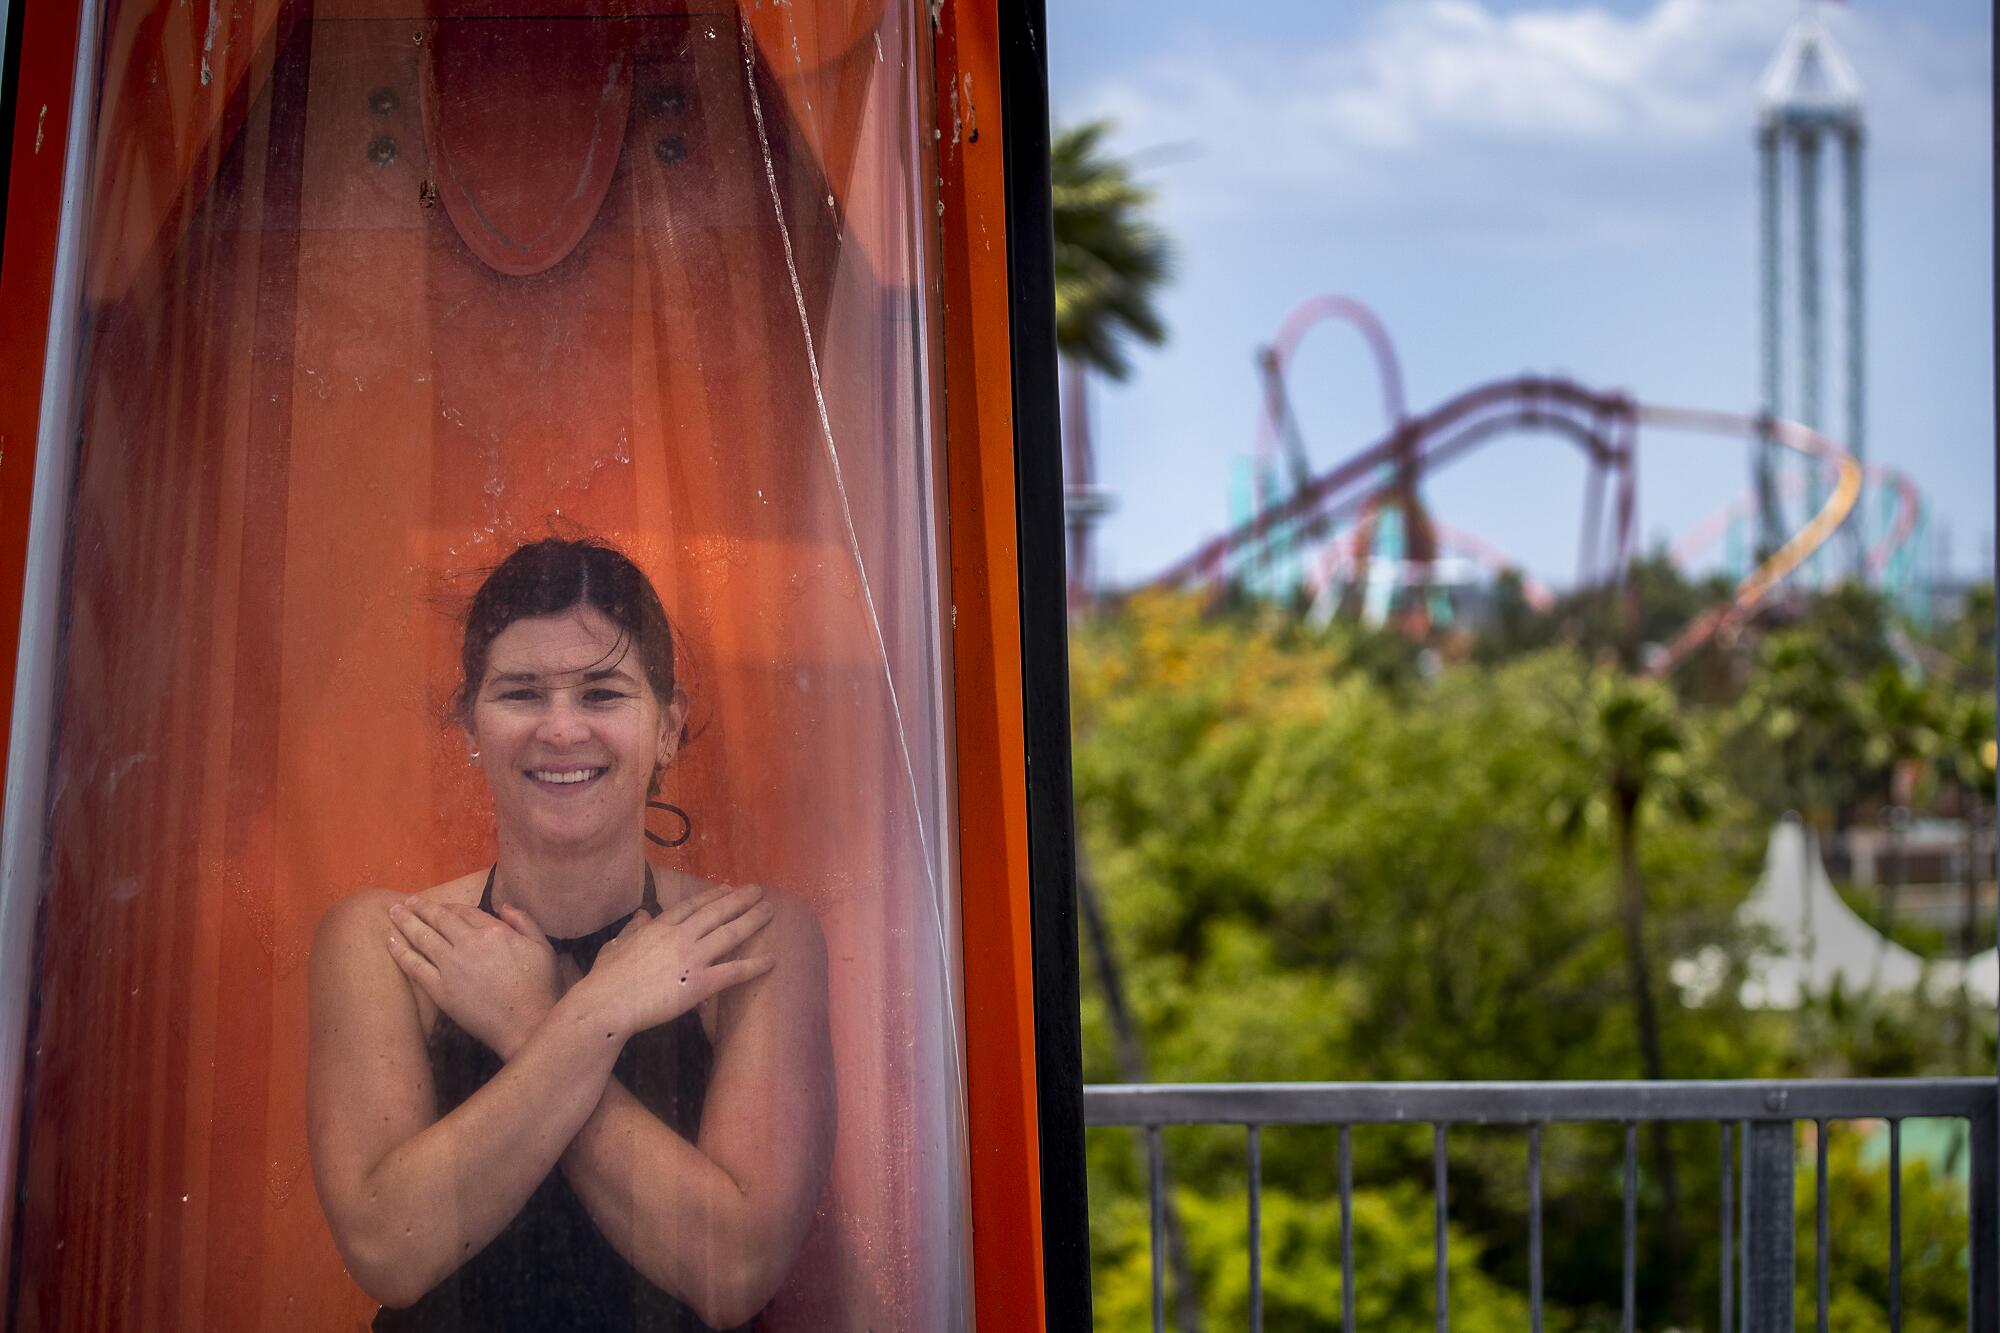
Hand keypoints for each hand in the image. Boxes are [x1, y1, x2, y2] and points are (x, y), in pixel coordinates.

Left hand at [387, 898, 563, 1058]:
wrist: (527, 1024)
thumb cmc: (540, 986)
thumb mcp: (543, 946)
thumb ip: (524, 921)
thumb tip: (504, 906)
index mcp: (494, 932)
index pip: (466, 912)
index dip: (451, 906)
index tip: (442, 905)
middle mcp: (469, 944)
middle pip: (440, 919)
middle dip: (422, 908)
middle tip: (408, 902)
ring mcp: (451, 967)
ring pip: (423, 937)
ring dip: (406, 922)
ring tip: (394, 912)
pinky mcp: (440, 990)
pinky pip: (415, 966)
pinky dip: (401, 951)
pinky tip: (391, 941)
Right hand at [574, 883, 776, 1038]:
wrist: (606, 1004)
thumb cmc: (605, 979)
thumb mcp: (615, 945)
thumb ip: (633, 928)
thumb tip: (643, 913)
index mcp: (659, 927)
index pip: (691, 906)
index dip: (712, 896)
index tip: (727, 888)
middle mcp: (680, 937)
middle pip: (716, 913)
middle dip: (740, 900)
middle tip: (759, 891)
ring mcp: (691, 958)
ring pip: (729, 934)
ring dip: (752, 921)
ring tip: (770, 911)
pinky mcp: (699, 983)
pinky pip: (733, 971)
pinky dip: (755, 965)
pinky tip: (772, 960)